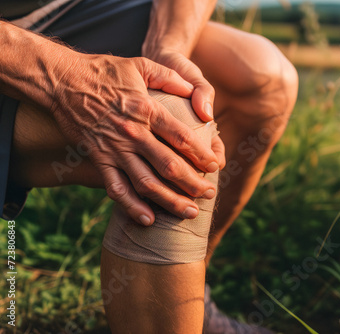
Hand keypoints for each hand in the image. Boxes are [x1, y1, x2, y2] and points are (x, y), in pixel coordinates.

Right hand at [49, 53, 219, 224]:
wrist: (62, 80)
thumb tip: (194, 92)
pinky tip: (147, 220)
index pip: (182, 138)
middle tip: (209, 193)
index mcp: (147, 109)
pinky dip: (131, 207)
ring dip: (170, 201)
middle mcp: (133, 133)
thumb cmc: (105, 71)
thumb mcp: (141, 65)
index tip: (214, 166)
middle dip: (193, 184)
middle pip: (169, 166)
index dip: (202, 155)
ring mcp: (114, 149)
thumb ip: (170, 77)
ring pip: (146, 183)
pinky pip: (116, 188)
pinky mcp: (99, 159)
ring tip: (189, 212)